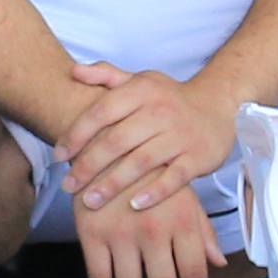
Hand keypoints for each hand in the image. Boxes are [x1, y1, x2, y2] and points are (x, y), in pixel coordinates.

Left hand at [50, 62, 235, 218]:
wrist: (218, 106)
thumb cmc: (169, 98)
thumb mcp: (141, 80)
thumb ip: (107, 75)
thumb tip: (73, 72)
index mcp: (142, 91)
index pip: (101, 112)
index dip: (76, 134)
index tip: (59, 156)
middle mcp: (160, 112)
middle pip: (116, 141)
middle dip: (88, 166)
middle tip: (68, 185)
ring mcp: (180, 135)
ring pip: (140, 163)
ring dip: (112, 184)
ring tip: (89, 201)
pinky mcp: (197, 157)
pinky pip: (174, 178)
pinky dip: (154, 192)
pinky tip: (134, 205)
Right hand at [74, 177, 229, 277]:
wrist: (106, 141)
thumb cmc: (151, 171)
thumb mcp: (183, 194)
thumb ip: (202, 231)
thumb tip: (218, 262)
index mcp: (182, 220)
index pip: (194, 272)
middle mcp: (153, 229)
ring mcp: (120, 233)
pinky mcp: (91, 233)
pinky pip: (99, 277)